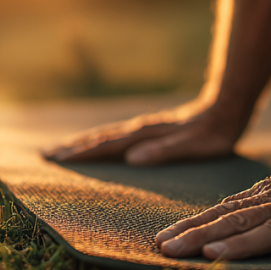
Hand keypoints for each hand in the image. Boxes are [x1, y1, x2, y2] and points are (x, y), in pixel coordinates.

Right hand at [42, 100, 247, 165]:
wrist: (225, 110)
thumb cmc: (212, 134)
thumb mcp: (192, 147)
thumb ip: (164, 152)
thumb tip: (133, 159)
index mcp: (144, 135)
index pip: (106, 145)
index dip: (81, 153)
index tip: (57, 159)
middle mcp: (138, 129)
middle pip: (98, 138)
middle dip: (72, 147)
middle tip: (45, 154)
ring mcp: (142, 129)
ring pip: (104, 136)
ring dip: (81, 143)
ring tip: (60, 149)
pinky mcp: (148, 131)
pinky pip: (115, 137)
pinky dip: (98, 142)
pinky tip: (96, 147)